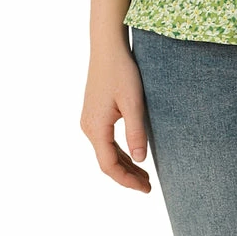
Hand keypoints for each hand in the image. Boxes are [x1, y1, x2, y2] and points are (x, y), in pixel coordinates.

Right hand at [80, 46, 151, 192]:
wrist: (107, 47)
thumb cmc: (121, 71)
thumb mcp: (133, 102)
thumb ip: (136, 132)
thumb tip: (140, 161)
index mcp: (96, 128)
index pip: (110, 165)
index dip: (127, 180)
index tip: (146, 188)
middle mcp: (88, 127)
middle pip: (107, 161)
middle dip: (127, 176)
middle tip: (148, 186)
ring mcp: (89, 120)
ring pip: (106, 152)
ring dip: (124, 164)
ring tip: (144, 175)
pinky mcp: (93, 113)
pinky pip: (105, 140)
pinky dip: (119, 152)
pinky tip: (132, 154)